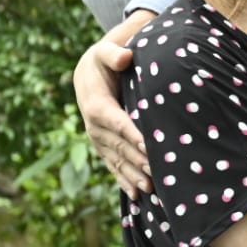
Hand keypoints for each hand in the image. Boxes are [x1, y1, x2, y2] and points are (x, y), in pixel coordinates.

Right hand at [75, 38, 148, 197]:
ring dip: (133, 175)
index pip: (117, 122)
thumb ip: (114, 53)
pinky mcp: (103, 146)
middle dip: (138, 161)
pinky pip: (113, 165)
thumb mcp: (105, 51)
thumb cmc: (104, 61)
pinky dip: (124, 180)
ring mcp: (98, 139)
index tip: (150, 146)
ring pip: (117, 160)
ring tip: (150, 189)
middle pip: (119, 146)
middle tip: (158, 174)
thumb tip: (125, 57)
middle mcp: (95, 126)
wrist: (88, 74)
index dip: (132, 134)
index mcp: (97, 105)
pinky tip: (136, 195)